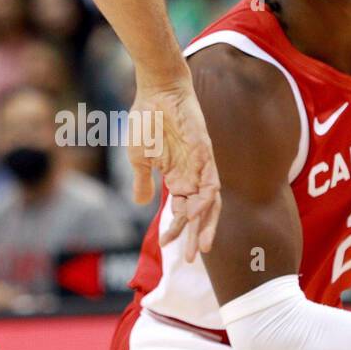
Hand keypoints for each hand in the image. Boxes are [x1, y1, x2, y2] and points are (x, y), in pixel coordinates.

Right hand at [128, 73, 220, 261]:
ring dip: (205, 225)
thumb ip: (142, 181)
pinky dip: (206, 199)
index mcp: (177, 176)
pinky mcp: (206, 152)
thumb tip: (139, 203)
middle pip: (199, 212)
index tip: (165, 244)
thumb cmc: (147, 120)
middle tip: (191, 259)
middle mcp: (193, 174)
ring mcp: (201, 164)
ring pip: (209, 202)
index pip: (182, 210)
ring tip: (199, 247)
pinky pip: (211, 181)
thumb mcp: (139, 158)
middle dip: (195, 236)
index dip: (176, 228)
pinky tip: (198, 214)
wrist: (156, 90)